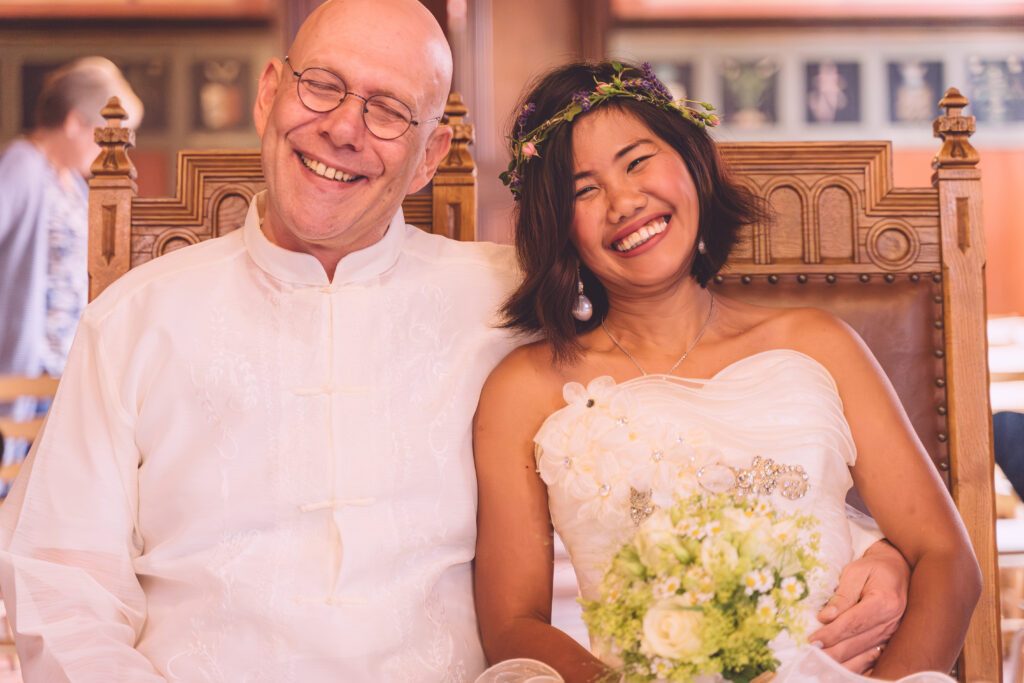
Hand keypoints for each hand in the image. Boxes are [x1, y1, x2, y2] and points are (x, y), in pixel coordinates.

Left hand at [808, 540, 908, 672]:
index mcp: (884, 602)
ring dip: (842, 662)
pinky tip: (842, 671)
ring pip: (864, 654)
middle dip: (833, 652)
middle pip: (858, 643)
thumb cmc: (872, 568)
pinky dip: (857, 666)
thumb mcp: (855, 572)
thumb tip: (825, 617)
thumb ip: (842, 595)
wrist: (896, 569)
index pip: (853, 623)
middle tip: (811, 657)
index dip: (832, 634)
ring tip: (821, 667)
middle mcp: (891, 622)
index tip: (813, 640)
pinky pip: (873, 658)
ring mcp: (892, 633)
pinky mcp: (889, 639)